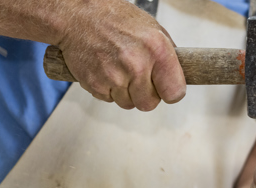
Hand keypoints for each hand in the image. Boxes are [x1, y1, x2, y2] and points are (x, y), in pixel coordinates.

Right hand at [57, 0, 185, 110]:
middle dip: (146, 94)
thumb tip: (178, 76)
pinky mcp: (96, 84)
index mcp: (157, 50)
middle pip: (150, 104)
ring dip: (126, 92)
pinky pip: (109, 99)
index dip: (169, 92)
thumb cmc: (115, 19)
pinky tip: (106, 70)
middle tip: (138, 78)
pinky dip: (108, 89)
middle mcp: (137, 64)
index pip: (175, 93)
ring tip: (120, 70)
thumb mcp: (151, 28)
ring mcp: (115, 76)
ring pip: (129, 104)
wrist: (77, 15)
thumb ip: (167, 55)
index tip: (164, 87)